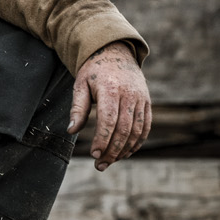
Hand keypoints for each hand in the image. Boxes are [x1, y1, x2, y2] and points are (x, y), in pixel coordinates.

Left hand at [68, 42, 151, 171]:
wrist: (116, 53)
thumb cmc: (93, 71)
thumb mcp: (80, 85)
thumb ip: (78, 108)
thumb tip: (71, 131)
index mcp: (111, 88)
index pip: (109, 119)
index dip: (103, 139)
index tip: (94, 154)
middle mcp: (130, 94)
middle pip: (124, 129)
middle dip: (112, 150)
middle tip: (100, 165)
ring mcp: (141, 99)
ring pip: (137, 131)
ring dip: (124, 150)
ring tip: (110, 161)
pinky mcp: (147, 103)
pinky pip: (146, 127)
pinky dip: (137, 143)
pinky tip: (125, 153)